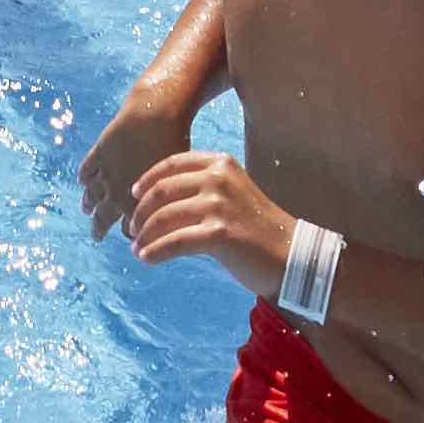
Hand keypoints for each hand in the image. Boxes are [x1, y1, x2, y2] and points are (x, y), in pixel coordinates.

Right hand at [74, 92, 186, 236]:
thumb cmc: (175, 145)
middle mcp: (116, 193)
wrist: (156, 116)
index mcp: (137, 204)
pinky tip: (84, 181)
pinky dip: (84, 177)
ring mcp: (105, 173)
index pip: (129, 230)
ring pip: (91, 195)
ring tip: (86, 209)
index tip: (132, 235)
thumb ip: (169, 201)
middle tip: (96, 237)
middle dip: (99, 229)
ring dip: (88, 204)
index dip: (131, 233)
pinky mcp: (99, 153)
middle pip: (103, 218)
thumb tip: (174, 215)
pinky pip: (86, 170)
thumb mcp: (176, 180)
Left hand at [121, 149, 300, 294]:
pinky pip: (174, 242)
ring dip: (144, 235)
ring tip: (137, 247)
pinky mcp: (219, 234)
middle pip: (162, 191)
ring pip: (164, 218)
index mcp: (220, 163)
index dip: (147, 179)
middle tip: (132, 228)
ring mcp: (218, 205)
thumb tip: (159, 202)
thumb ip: (201, 189)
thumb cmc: (257, 227)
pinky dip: (155, 252)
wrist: (291, 255)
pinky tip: (146, 259)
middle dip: (141, 211)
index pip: (172, 164)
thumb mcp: (231, 194)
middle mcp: (218, 178)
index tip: (133, 194)